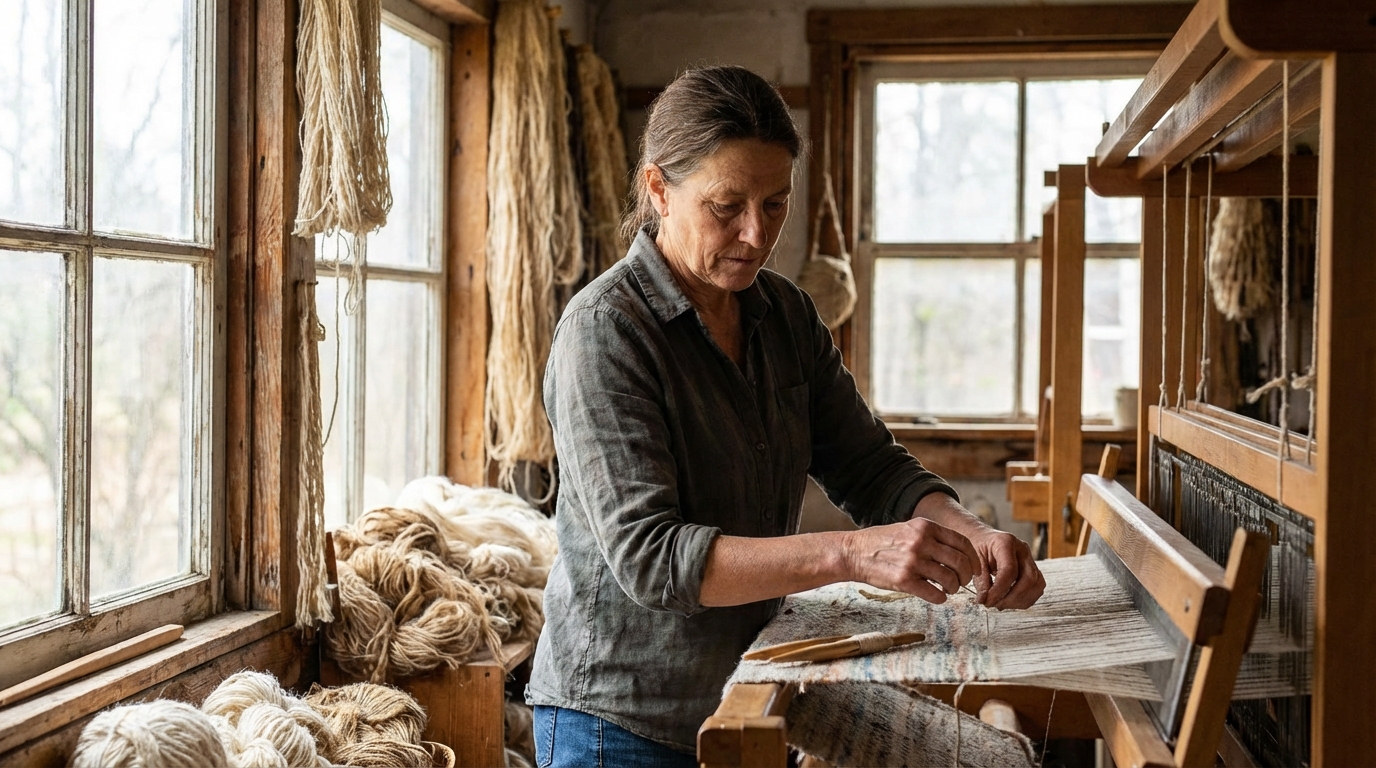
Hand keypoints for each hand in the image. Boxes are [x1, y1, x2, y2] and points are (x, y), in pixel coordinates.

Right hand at [840, 517, 980, 603]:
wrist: (853, 552)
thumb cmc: (881, 542)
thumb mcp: (908, 529)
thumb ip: (931, 536)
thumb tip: (959, 552)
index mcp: (924, 527)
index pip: (962, 542)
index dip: (973, 558)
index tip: (974, 568)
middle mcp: (921, 542)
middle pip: (960, 562)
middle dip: (966, 576)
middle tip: (962, 582)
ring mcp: (913, 562)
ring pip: (950, 579)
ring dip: (953, 588)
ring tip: (947, 589)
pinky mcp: (904, 580)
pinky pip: (935, 594)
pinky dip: (940, 598)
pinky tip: (936, 595)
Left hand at [967, 527, 1044, 608]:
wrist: (982, 538)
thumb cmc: (977, 546)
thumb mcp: (973, 560)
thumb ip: (980, 580)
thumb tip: (985, 599)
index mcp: (1006, 542)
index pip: (1010, 570)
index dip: (999, 590)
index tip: (987, 601)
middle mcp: (1022, 550)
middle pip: (1029, 578)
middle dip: (1012, 598)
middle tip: (994, 604)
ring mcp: (1030, 559)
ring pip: (1037, 585)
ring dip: (1019, 600)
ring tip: (1000, 604)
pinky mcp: (1032, 569)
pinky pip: (1036, 588)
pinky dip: (1024, 599)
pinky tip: (1008, 601)